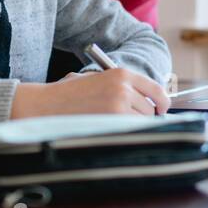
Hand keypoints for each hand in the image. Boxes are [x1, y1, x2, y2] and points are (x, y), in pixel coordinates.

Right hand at [12, 67, 170, 117]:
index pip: (156, 89)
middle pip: (150, 108)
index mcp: (121, 73)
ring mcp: (119, 105)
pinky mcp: (111, 122)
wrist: (45, 105)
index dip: (162, 102)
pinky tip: (110, 131)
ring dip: (131, 125)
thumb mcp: (98, 79)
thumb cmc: (69, 94)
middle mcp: (124, 87)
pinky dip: (125, 134)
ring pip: (140, 122)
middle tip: (126, 120)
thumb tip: (147, 103)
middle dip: (143, 116)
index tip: (161, 110)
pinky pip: (129, 131)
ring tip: (110, 123)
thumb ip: (122, 87)